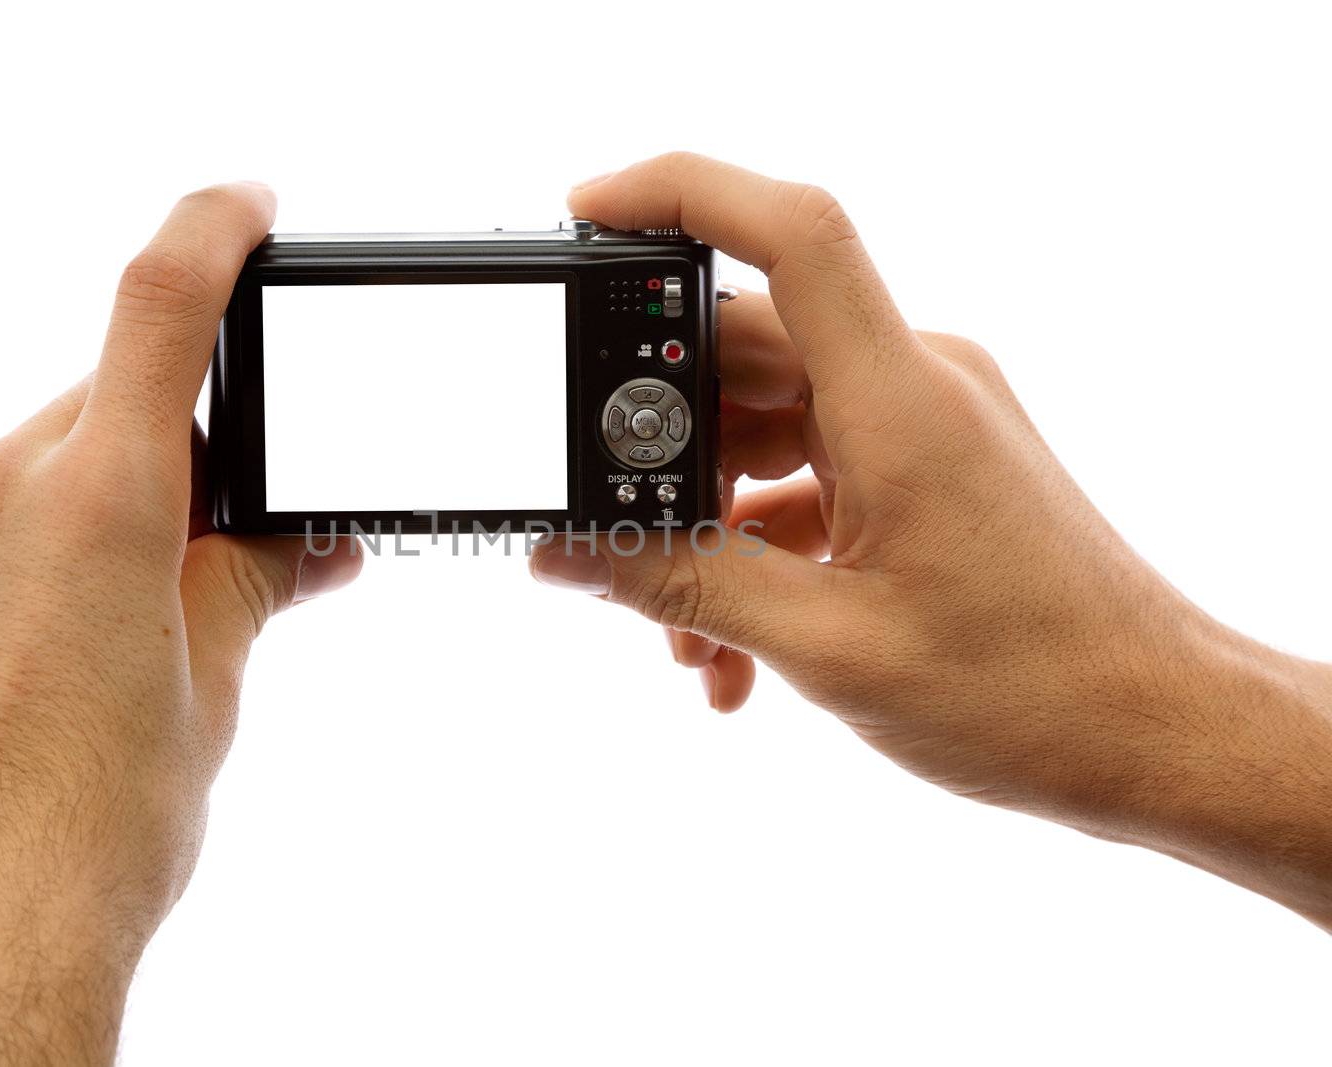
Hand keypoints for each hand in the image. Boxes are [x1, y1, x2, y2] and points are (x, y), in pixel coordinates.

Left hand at [0, 184, 360, 1062]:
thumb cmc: (89, 839)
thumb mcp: (209, 697)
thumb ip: (253, 583)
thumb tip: (307, 541)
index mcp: (104, 502)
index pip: (160, 304)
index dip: (210, 230)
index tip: (240, 209)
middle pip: (92, 424)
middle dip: (151, 473)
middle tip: (184, 572)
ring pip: (5, 493)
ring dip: (56, 540)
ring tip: (75, 670)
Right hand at [531, 153, 1331, 928]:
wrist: (1153, 729)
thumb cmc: (1031, 689)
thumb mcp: (827, 645)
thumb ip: (682, 586)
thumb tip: (569, 550)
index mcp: (899, 401)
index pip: (791, 235)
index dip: (677, 195)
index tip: (586, 212)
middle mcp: (913, 384)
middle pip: (740, 354)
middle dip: (662, 454)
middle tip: (622, 544)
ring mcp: (921, 421)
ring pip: (763, 426)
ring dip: (707, 522)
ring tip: (692, 635)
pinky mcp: (923, 463)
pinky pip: (806, 472)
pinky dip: (758, 545)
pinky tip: (738, 646)